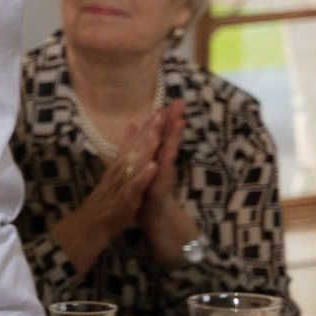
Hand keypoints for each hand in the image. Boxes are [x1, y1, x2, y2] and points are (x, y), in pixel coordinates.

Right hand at [51, 104, 171, 271]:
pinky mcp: (124, 200)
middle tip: (160, 113)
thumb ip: (123, 152)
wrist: (89, 227)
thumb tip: (130, 128)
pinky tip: (153, 166)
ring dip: (145, 149)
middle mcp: (118, 172)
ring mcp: (121, 185)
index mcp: (118, 166)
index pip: (133, 143)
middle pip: (134, 149)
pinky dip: (144, 176)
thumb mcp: (114, 174)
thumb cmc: (105, 202)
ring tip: (156, 133)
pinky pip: (135, 186)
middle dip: (147, 131)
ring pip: (134, 164)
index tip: (158, 109)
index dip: (146, 126)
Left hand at [134, 101, 197, 264]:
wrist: (149, 217)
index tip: (170, 98)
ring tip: (179, 121)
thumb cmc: (144, 189)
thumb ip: (140, 145)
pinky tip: (166, 155)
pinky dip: (162, 166)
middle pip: (168, 139)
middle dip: (173, 121)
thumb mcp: (140, 164)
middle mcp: (161, 164)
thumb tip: (135, 125)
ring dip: (173, 138)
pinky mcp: (159, 189)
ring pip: (168, 153)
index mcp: (155, 156)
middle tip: (180, 103)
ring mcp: (161, 175)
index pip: (161, 133)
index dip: (164, 117)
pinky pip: (161, 176)